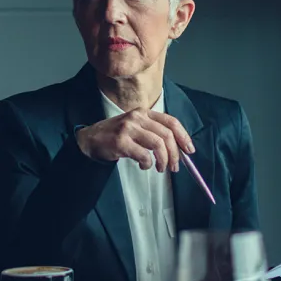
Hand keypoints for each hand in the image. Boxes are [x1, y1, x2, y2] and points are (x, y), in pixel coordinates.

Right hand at [77, 109, 194, 173]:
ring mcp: (128, 128)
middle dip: (175, 154)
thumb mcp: (136, 127)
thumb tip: (178, 149)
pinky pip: (143, 155)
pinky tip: (144, 166)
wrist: (90, 139)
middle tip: (174, 167)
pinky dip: (147, 164)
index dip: (184, 136)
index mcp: (144, 113)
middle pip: (167, 135)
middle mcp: (137, 117)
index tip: (189, 151)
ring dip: (163, 160)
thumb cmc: (116, 135)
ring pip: (158, 145)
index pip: (171, 122)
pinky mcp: (121, 142)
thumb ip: (154, 133)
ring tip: (160, 168)